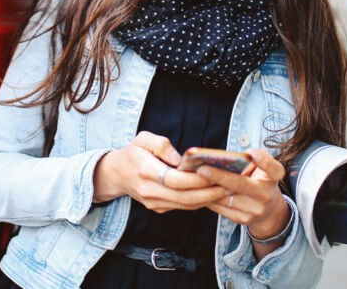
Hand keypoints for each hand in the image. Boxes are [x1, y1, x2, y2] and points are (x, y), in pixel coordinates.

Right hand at [93, 131, 227, 211]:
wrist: (116, 174)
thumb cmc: (133, 153)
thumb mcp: (143, 139)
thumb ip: (161, 144)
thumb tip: (180, 158)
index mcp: (145, 172)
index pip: (175, 180)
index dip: (196, 179)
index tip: (215, 173)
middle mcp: (149, 191)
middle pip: (185, 197)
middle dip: (210, 192)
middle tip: (231, 184)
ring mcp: (154, 203)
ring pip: (186, 205)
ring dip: (208, 199)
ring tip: (228, 189)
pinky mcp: (158, 208)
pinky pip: (183, 207)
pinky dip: (200, 201)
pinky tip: (213, 193)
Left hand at [196, 149, 291, 255]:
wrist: (269, 211)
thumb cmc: (260, 180)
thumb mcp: (263, 169)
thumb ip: (252, 160)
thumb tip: (224, 158)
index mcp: (273, 178)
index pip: (274, 169)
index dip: (263, 161)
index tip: (251, 153)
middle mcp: (265, 195)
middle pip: (241, 185)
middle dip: (219, 177)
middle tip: (201, 169)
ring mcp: (253, 210)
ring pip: (225, 197)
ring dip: (208, 187)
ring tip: (193, 176)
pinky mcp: (241, 219)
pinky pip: (219, 207)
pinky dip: (207, 196)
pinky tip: (198, 188)